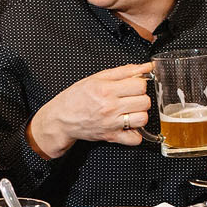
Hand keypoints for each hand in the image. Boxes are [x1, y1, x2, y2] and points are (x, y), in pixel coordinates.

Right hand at [26, 63, 155, 159]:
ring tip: (130, 111)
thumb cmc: (76, 98)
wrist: (61, 118)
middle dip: (141, 98)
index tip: (133, 85)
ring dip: (140, 114)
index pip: (140, 85)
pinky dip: (135, 134)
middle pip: (144, 102)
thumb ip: (123, 71)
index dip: (139, 83)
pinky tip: (128, 126)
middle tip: (131, 98)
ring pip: (143, 119)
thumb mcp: (96, 78)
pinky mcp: (111, 136)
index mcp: (106, 89)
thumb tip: (146, 67)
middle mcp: (110, 107)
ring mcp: (112, 123)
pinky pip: (134, 139)